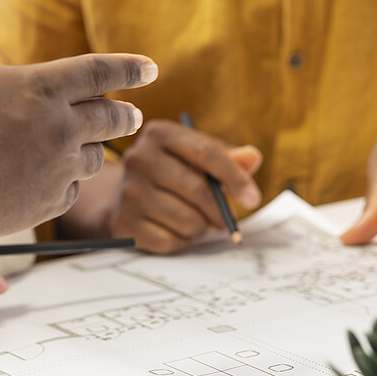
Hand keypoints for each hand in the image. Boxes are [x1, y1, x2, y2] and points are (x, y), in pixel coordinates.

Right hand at [0, 45, 155, 241]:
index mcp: (42, 86)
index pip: (100, 72)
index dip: (129, 69)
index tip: (152, 70)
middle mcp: (60, 127)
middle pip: (111, 119)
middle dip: (126, 115)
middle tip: (133, 116)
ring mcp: (57, 169)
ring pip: (93, 158)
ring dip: (93, 149)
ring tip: (88, 147)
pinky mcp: (45, 204)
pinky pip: (69, 191)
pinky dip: (66, 182)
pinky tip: (55, 180)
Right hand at [111, 119, 262, 253]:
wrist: (124, 194)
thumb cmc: (172, 171)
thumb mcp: (198, 156)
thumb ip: (228, 157)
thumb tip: (252, 159)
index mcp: (160, 134)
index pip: (207, 153)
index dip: (235, 177)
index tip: (253, 199)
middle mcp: (139, 158)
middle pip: (197, 190)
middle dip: (219, 210)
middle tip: (226, 219)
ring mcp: (129, 192)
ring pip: (188, 220)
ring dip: (200, 227)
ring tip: (193, 219)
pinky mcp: (124, 223)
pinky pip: (171, 241)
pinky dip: (182, 241)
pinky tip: (174, 229)